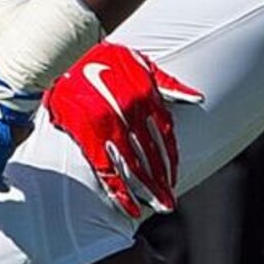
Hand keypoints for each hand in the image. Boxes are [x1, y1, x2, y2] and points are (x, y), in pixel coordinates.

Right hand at [43, 43, 202, 218]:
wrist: (64, 56)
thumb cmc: (105, 59)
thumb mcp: (141, 64)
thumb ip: (169, 84)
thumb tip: (198, 98)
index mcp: (145, 98)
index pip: (164, 137)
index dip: (170, 161)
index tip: (174, 179)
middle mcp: (130, 115)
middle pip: (152, 157)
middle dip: (161, 183)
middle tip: (170, 204)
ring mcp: (110, 128)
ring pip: (134, 167)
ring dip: (146, 190)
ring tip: (158, 207)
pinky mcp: (89, 139)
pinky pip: (107, 171)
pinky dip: (119, 192)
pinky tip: (129, 206)